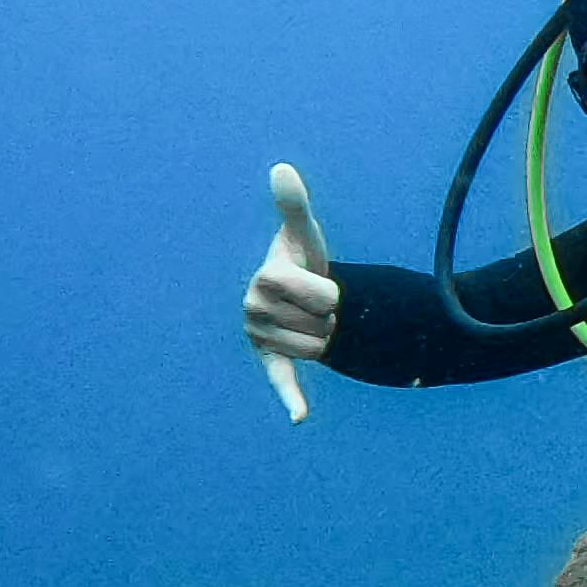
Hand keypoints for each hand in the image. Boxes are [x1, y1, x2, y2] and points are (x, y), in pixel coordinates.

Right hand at [245, 163, 337, 421]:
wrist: (301, 293)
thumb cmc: (304, 259)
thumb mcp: (303, 233)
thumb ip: (294, 205)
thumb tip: (282, 169)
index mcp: (265, 279)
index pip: (324, 297)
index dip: (332, 292)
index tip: (320, 283)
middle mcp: (254, 309)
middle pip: (321, 325)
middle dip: (327, 316)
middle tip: (314, 303)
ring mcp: (260, 337)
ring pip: (316, 349)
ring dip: (324, 338)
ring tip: (310, 320)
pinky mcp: (270, 361)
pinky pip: (282, 379)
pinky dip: (292, 398)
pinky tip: (301, 417)